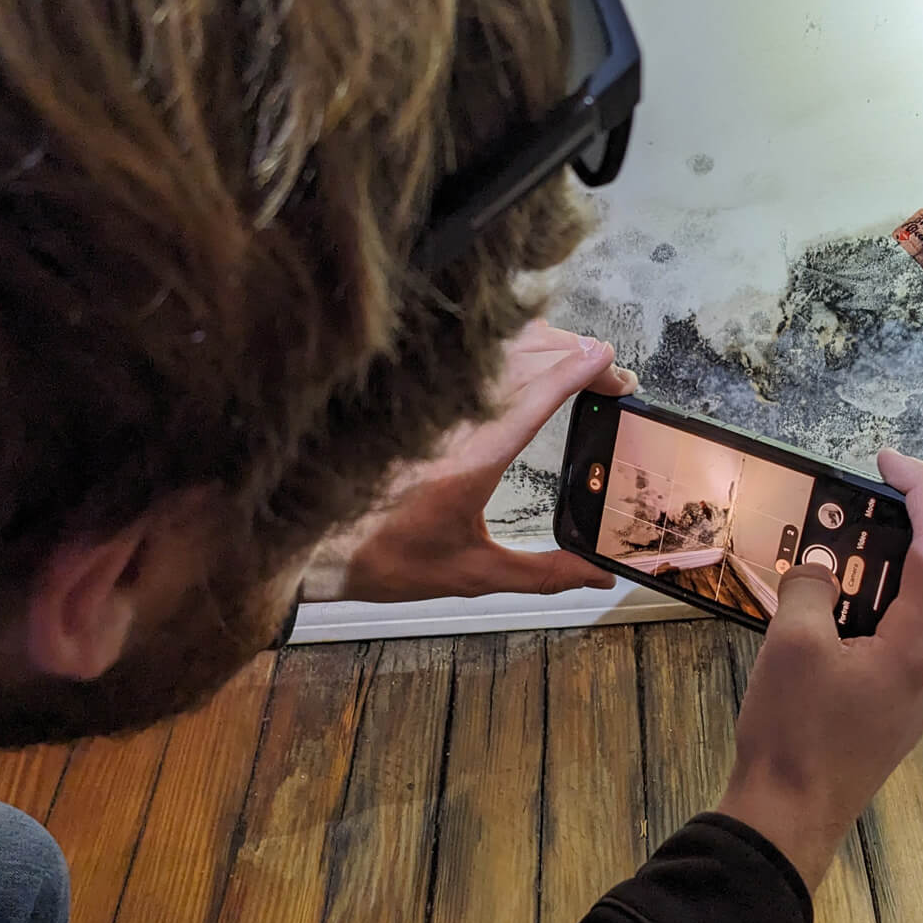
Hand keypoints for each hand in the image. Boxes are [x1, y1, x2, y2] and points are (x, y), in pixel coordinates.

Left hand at [303, 321, 637, 602]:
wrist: (311, 545)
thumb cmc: (384, 558)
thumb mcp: (473, 574)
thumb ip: (544, 573)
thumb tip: (597, 575)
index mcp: (473, 457)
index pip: (538, 394)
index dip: (580, 372)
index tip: (612, 365)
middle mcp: (452, 421)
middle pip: (526, 358)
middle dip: (575, 356)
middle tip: (610, 375)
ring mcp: (430, 405)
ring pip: (496, 350)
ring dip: (544, 346)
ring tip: (577, 361)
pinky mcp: (413, 402)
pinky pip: (467, 359)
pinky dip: (505, 350)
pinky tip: (522, 357)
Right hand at [716, 450, 922, 892]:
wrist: (789, 818)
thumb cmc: (792, 734)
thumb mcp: (791, 645)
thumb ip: (812, 586)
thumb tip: (819, 562)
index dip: (921, 492)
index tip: (886, 460)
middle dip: (912, 519)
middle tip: (866, 489)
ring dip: (899, 558)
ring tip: (852, 531)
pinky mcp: (911, 700)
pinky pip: (915, 628)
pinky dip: (890, 594)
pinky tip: (849, 586)